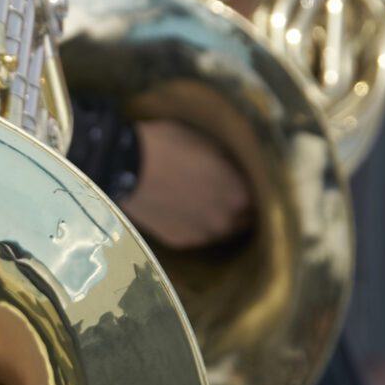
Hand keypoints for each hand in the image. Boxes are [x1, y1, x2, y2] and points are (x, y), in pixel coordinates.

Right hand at [118, 121, 252, 249]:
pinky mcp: (180, 241)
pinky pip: (198, 234)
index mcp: (240, 195)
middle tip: (225, 191)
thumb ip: (232, 164)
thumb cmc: (169, 145)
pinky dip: (196, 223)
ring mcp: (203, 235)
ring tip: (203, 201)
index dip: (253, 188)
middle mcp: (227, 222)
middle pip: (244, 218)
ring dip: (219, 217)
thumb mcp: (209, 143)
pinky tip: (183, 208)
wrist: (123, 167)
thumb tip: (241, 171)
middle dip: (239, 207)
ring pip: (222, 229)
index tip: (245, 180)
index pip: (261, 197)